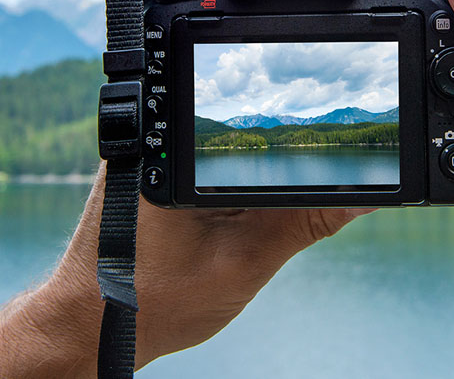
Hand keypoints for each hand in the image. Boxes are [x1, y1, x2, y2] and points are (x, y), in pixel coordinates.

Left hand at [0, 165, 369, 377]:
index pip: (257, 126)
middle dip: (281, 157)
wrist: (92, 326)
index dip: (304, 138)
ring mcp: (147, 154)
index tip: (337, 156)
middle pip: (243, 129)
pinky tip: (234, 211)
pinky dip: (231, 181)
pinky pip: (204, 162)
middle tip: (289, 197)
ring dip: (254, 171)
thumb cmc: (155, 302)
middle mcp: (155, 141)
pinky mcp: (148, 171)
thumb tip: (361, 196)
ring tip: (250, 214)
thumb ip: (306, 222)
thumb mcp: (245, 263)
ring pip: (224, 146)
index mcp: (176, 154)